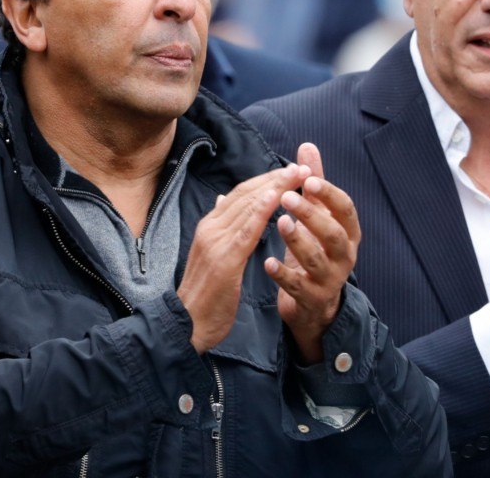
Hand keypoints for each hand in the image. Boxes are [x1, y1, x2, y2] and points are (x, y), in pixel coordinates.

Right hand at [179, 163, 309, 352]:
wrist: (186, 323)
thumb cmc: (204, 293)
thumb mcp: (211, 254)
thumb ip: (220, 227)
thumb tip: (223, 200)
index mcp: (210, 226)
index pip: (241, 194)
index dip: (266, 180)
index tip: (290, 170)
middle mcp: (211, 228)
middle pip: (246, 194)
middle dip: (275, 178)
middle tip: (302, 166)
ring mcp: (215, 242)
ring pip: (247, 206)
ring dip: (275, 188)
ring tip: (297, 176)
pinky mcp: (224, 259)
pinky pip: (245, 230)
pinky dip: (261, 211)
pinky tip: (276, 198)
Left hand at [264, 143, 359, 363]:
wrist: (314, 301)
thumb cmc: (316, 247)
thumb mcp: (318, 215)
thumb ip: (314, 182)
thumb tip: (307, 145)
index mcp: (348, 232)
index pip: (345, 209)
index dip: (329, 194)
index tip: (308, 179)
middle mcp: (345, 255)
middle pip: (334, 234)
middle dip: (312, 215)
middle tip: (287, 197)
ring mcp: (330, 279)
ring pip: (316, 260)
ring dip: (298, 241)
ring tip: (280, 223)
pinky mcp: (312, 298)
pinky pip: (297, 287)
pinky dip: (282, 274)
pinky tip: (266, 262)